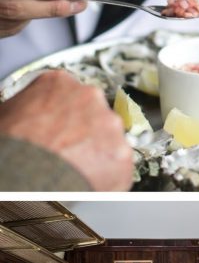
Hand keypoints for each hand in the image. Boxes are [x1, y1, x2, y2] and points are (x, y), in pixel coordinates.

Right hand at [0, 69, 133, 189]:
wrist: (24, 172)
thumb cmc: (12, 144)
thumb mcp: (6, 113)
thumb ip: (26, 108)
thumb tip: (22, 116)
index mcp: (59, 83)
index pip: (69, 94)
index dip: (64, 114)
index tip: (61, 125)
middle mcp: (90, 98)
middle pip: (94, 114)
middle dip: (84, 132)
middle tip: (67, 149)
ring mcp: (110, 125)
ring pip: (110, 139)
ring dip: (97, 152)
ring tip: (74, 167)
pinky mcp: (122, 154)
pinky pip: (118, 165)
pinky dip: (106, 175)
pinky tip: (86, 179)